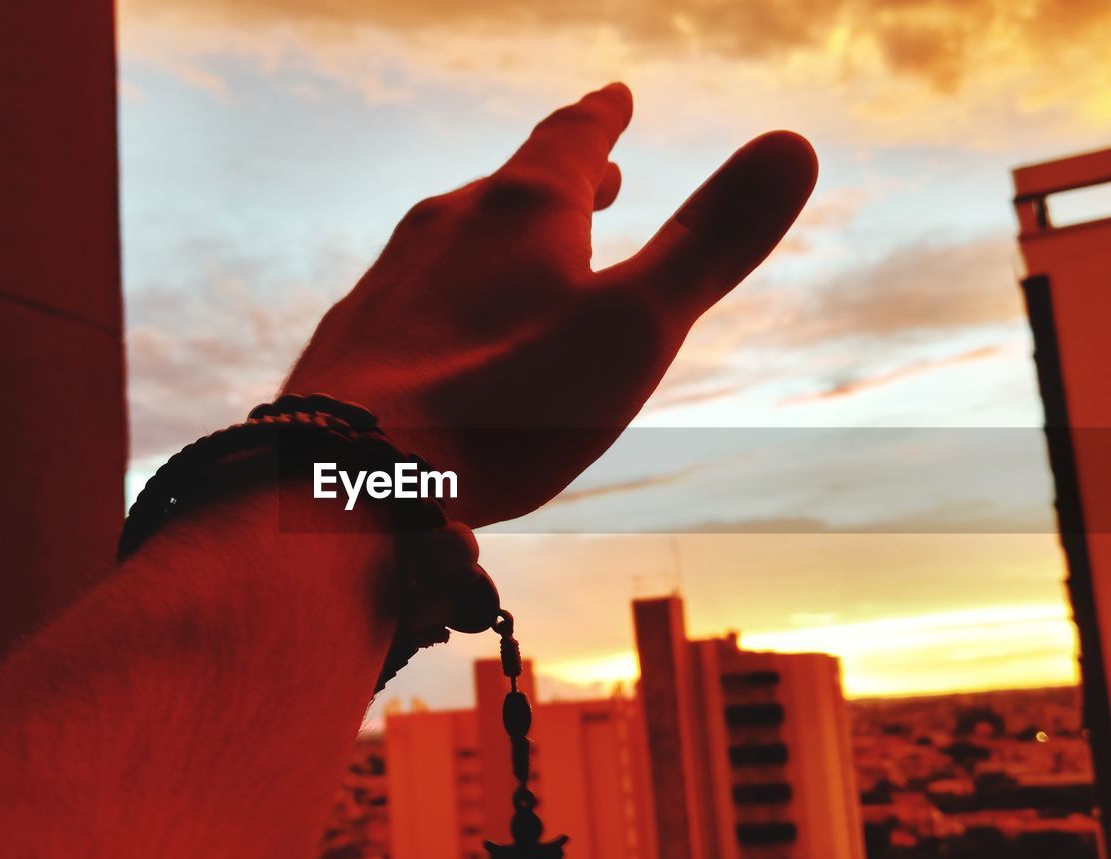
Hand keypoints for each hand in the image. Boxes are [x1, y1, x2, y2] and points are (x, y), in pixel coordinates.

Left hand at [284, 82, 816, 526]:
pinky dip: (451, 294)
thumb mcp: (633, 326)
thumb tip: (794, 143)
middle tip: (602, 173)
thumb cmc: (503, 406)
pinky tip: (447, 334)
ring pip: (458, 239)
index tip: (616, 94)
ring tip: (531, 246)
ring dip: (504, 233)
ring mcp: (389, 282)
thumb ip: (710, 241)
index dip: (602, 117)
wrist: (349, 479)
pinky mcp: (352, 339)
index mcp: (521, 212)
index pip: (572, 140)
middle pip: (514, 186)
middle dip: (564, 178)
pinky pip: (413, 296)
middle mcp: (446, 229)